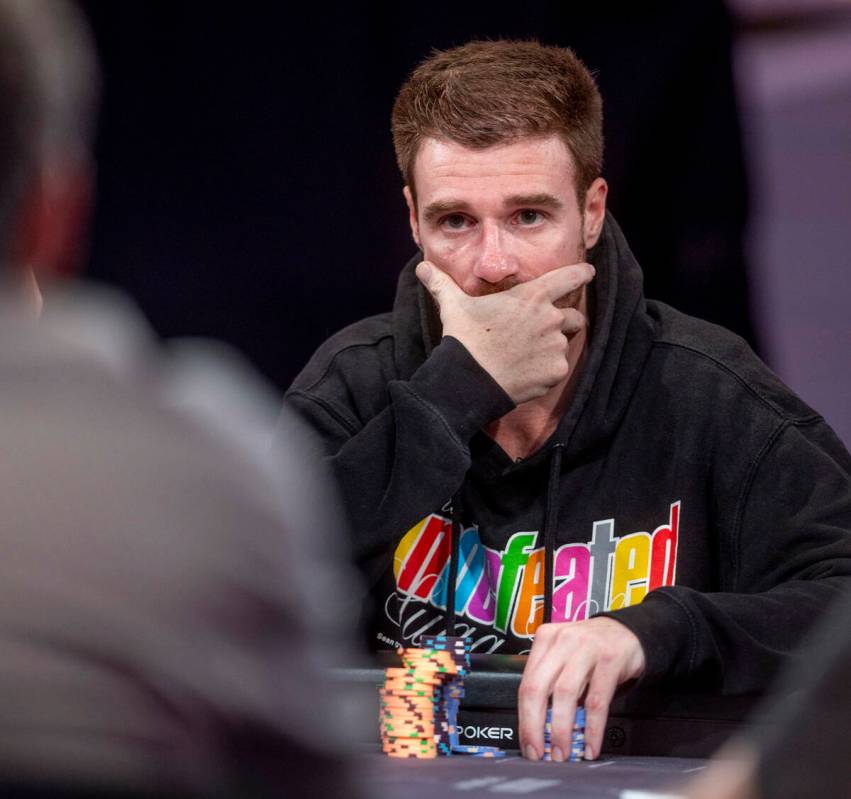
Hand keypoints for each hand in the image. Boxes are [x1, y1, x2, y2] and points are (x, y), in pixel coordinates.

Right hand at [415, 261, 593, 404]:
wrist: (468, 381)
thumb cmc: (463, 339)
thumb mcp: (452, 306)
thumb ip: (441, 284)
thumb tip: (422, 268)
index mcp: (532, 296)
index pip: (571, 277)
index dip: (581, 273)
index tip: (588, 272)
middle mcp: (551, 318)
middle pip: (575, 316)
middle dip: (565, 322)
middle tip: (543, 331)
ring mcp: (555, 346)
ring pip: (564, 344)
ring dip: (551, 348)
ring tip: (526, 356)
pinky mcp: (555, 372)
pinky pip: (557, 369)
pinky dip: (545, 371)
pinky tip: (524, 373)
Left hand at [518, 617, 645, 761]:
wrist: (627, 632)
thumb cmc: (590, 649)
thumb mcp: (564, 655)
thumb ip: (550, 681)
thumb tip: (537, 726)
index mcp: (545, 639)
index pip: (526, 683)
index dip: (524, 719)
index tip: (527, 743)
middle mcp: (562, 641)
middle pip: (539, 688)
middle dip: (535, 726)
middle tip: (539, 753)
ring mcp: (586, 648)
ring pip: (565, 694)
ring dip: (561, 730)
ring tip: (563, 752)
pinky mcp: (610, 659)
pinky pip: (597, 700)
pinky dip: (592, 728)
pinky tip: (590, 745)